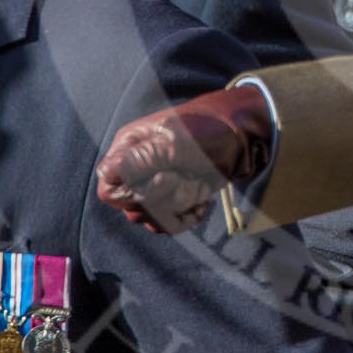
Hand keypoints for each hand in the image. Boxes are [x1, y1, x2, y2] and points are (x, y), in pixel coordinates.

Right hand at [95, 86, 273, 232]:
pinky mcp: (173, 198)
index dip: (132, 194)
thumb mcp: (175, 141)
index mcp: (130, 148)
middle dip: (165, 199)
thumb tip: (108, 176)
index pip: (109, 186)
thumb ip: (142, 159)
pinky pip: (169, 223)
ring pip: (150, 218)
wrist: (244, 136)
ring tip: (198, 184)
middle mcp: (138, 167)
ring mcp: (155, 183)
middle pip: (131, 207)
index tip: (164, 180)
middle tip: (188, 178)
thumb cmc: (209, 130)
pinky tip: (203, 199)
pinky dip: (188, 215)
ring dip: (180, 207)